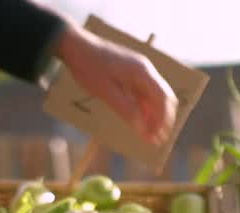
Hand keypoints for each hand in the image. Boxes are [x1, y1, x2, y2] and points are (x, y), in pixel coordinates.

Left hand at [54, 23, 176, 144]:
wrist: (76, 45)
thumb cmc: (89, 67)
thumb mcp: (106, 92)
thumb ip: (125, 109)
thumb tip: (141, 128)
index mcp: (142, 72)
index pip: (162, 98)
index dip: (162, 120)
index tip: (157, 137)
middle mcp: (145, 70)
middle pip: (163, 97)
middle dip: (162, 119)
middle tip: (156, 140)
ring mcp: (139, 71)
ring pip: (154, 97)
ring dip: (153, 115)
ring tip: (148, 135)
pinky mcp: (131, 73)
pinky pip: (143, 93)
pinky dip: (144, 108)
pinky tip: (139, 121)